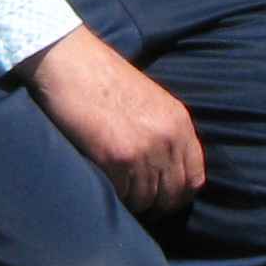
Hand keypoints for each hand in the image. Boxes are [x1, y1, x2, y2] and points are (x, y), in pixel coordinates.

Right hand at [20, 24, 204, 215]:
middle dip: (156, 203)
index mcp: (179, 122)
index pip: (195, 177)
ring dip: (132, 200)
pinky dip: (114, 195)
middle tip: (137, 200)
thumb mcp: (150, 100)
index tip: (162, 197)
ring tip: (117, 188)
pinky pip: (122, 195)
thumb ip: (164, 131)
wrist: (69, 61)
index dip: (179, 193)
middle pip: (173, 194)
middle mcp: (168, 138)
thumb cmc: (102, 78)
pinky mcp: (117, 159)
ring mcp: (145, 150)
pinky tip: (104, 181)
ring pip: (146, 199)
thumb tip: (165, 170)